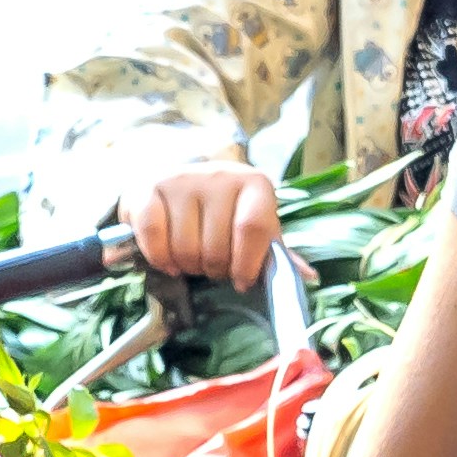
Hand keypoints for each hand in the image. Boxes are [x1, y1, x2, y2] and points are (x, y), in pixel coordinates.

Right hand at [131, 158, 279, 281]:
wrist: (181, 180)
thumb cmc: (225, 211)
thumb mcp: (253, 225)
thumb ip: (275, 252)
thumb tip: (308, 277)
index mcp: (254, 184)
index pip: (253, 228)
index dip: (247, 263)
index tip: (241, 280)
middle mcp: (219, 176)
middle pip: (216, 246)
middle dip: (215, 268)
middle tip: (213, 265)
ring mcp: (181, 180)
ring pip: (184, 247)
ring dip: (187, 266)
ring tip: (192, 258)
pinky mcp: (148, 189)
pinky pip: (152, 237)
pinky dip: (160, 258)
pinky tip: (168, 260)